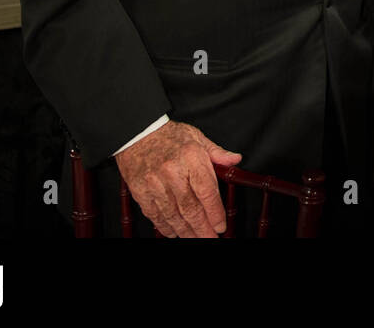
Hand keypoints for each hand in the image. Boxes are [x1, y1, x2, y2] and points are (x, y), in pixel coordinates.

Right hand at [115, 120, 241, 237]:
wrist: (137, 134)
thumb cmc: (170, 136)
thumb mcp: (197, 137)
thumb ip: (217, 153)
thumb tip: (236, 160)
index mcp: (191, 157)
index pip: (207, 191)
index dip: (215, 212)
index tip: (221, 226)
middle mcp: (173, 172)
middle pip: (190, 208)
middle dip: (202, 229)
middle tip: (211, 239)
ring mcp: (155, 184)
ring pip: (173, 215)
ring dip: (186, 232)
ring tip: (195, 239)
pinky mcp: (141, 192)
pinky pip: (155, 215)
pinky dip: (165, 227)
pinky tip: (175, 233)